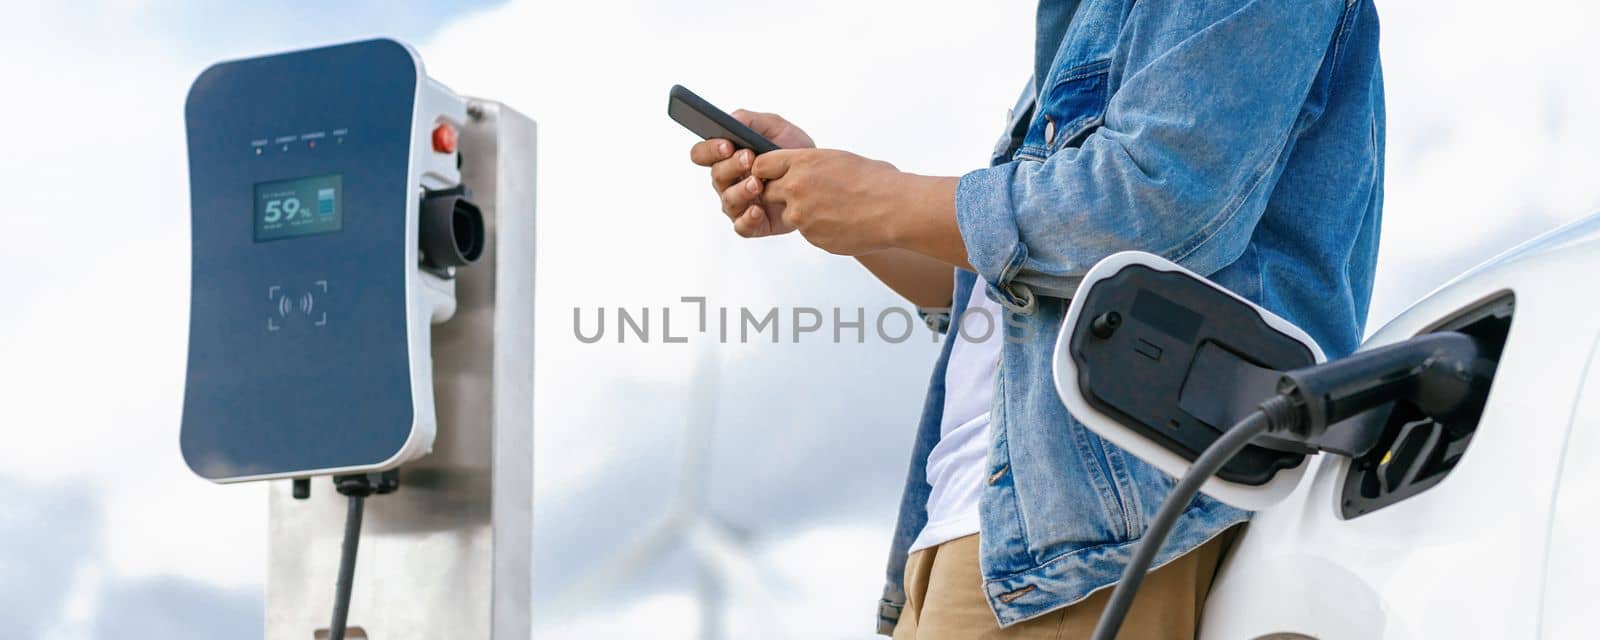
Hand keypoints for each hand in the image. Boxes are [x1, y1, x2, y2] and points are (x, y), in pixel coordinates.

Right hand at [687, 111, 813, 237]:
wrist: (820, 176)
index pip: (702, 154)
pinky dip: (747, 219)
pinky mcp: (754, 223)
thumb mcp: (776, 128)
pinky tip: (758, 210)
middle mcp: (729, 181)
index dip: (709, 150)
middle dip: (731, 166)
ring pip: (728, 200)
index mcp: (727, 157)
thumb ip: (751, 121)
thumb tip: (730, 120)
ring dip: (741, 191)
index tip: (726, 145)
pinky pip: (742, 227)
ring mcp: (740, 203)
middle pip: (716, 176)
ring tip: (758, 183)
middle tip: (749, 158)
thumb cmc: (793, 151)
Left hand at [750, 149, 907, 255]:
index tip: (773, 175)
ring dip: (805, 214)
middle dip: (782, 195)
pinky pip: (808, 232)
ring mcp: (801, 215)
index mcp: (803, 162)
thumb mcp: (838, 160)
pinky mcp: (811, 237)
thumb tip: (801, 171)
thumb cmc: (876, 181)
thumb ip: (811, 167)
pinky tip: (843, 223)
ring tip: (835, 210)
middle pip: (768, 192)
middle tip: (806, 195)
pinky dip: (821, 229)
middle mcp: (796, 188)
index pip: (762, 165)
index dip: (767, 171)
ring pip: (790, 215)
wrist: (895, 210)